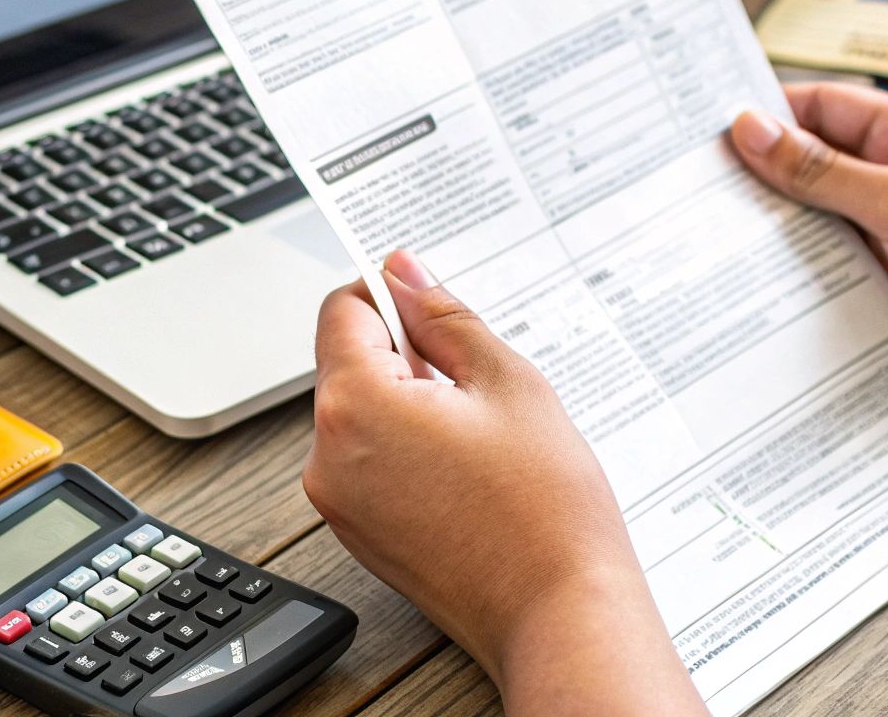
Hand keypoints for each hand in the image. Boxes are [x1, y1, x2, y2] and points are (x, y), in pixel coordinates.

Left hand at [305, 250, 706, 715]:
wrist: (560, 614)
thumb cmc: (545, 509)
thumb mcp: (507, 382)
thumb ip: (445, 316)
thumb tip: (404, 272)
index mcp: (355, 405)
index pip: (343, 309)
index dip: (390, 295)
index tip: (432, 305)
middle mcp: (327, 455)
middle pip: (348, 362)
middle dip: (406, 355)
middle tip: (477, 383)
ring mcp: (338, 502)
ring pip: (360, 413)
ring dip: (409, 403)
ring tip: (480, 436)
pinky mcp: (358, 534)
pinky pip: (368, 462)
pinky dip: (407, 449)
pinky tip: (467, 471)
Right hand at [729, 82, 887, 390]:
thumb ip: (823, 171)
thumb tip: (752, 130)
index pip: (819, 107)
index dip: (764, 112)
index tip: (704, 126)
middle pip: (807, 160)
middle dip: (757, 170)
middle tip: (692, 183)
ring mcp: (887, 225)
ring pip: (810, 214)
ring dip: (772, 222)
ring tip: (709, 229)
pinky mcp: (884, 272)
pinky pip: (825, 261)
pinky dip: (792, 266)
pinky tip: (753, 276)